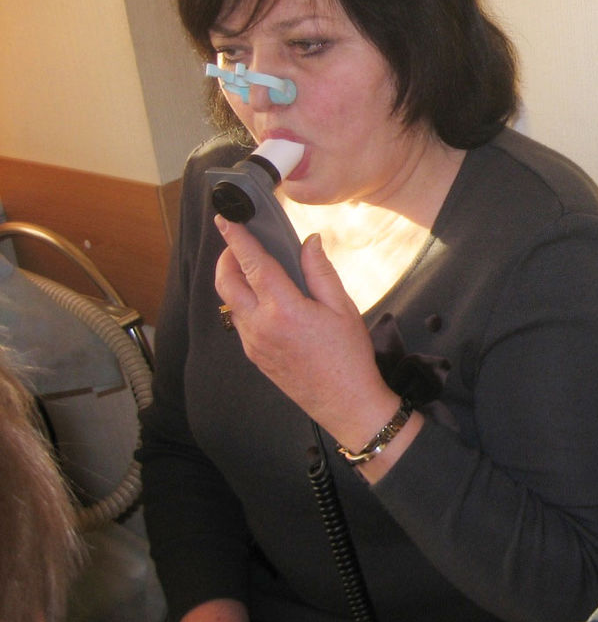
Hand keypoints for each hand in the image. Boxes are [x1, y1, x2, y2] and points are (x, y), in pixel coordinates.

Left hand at [213, 215, 401, 448]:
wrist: (345, 403)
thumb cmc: (349, 356)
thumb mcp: (343, 308)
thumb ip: (321, 271)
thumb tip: (309, 241)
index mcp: (284, 309)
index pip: (253, 264)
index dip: (236, 238)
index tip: (225, 218)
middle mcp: (260, 326)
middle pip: (226, 282)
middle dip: (227, 257)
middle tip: (239, 242)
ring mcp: (253, 343)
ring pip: (230, 302)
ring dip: (235, 280)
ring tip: (255, 268)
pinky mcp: (254, 355)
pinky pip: (239, 321)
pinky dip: (244, 301)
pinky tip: (266, 299)